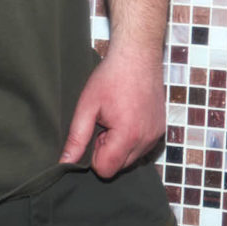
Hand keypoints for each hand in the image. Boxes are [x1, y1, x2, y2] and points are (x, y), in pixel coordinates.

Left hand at [60, 40, 166, 177]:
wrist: (137, 55)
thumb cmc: (111, 77)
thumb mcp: (87, 107)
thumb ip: (76, 139)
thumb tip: (65, 163)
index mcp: (127, 135)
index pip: (106, 170)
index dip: (95, 156)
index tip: (96, 133)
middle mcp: (146, 139)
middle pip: (120, 167)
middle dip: (108, 151)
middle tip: (105, 124)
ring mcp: (156, 135)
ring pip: (132, 159)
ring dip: (121, 146)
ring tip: (117, 119)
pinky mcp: (161, 129)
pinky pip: (143, 147)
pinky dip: (133, 140)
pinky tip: (128, 118)